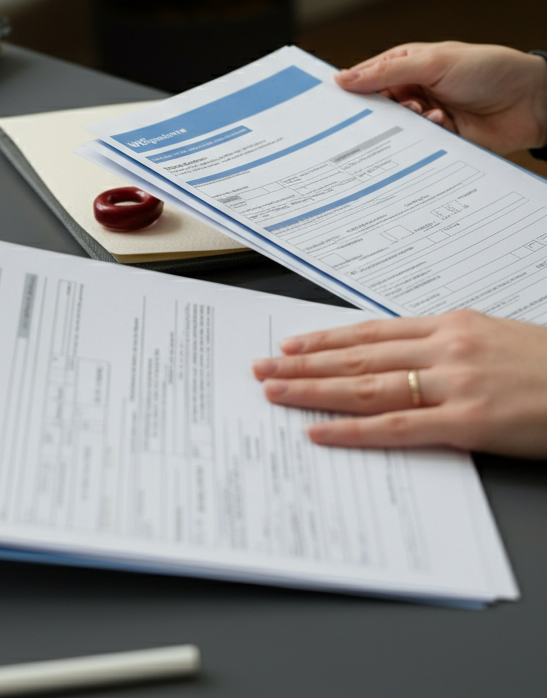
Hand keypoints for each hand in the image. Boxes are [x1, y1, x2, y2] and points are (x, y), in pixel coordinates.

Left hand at [252, 310, 546, 457]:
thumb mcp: (494, 338)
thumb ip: (444, 345)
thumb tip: (394, 355)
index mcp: (449, 324)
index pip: (369, 332)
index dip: (324, 340)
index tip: (289, 345)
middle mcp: (444, 347)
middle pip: (357, 357)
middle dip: (304, 363)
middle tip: (261, 368)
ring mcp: (454, 383)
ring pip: (365, 386)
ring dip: (313, 390)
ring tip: (274, 392)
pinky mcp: (468, 421)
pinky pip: (397, 427)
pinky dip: (353, 429)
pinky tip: (320, 431)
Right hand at [334, 41, 546, 154]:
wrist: (531, 101)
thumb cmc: (489, 70)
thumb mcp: (432, 63)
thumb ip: (386, 72)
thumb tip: (344, 79)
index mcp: (406, 66)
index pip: (366, 79)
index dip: (349, 91)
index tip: (333, 104)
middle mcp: (412, 92)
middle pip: (377, 108)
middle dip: (377, 113)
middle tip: (379, 113)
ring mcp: (425, 116)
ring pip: (396, 129)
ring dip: (406, 124)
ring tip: (425, 113)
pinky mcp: (439, 139)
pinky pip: (417, 146)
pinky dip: (424, 138)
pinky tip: (442, 124)